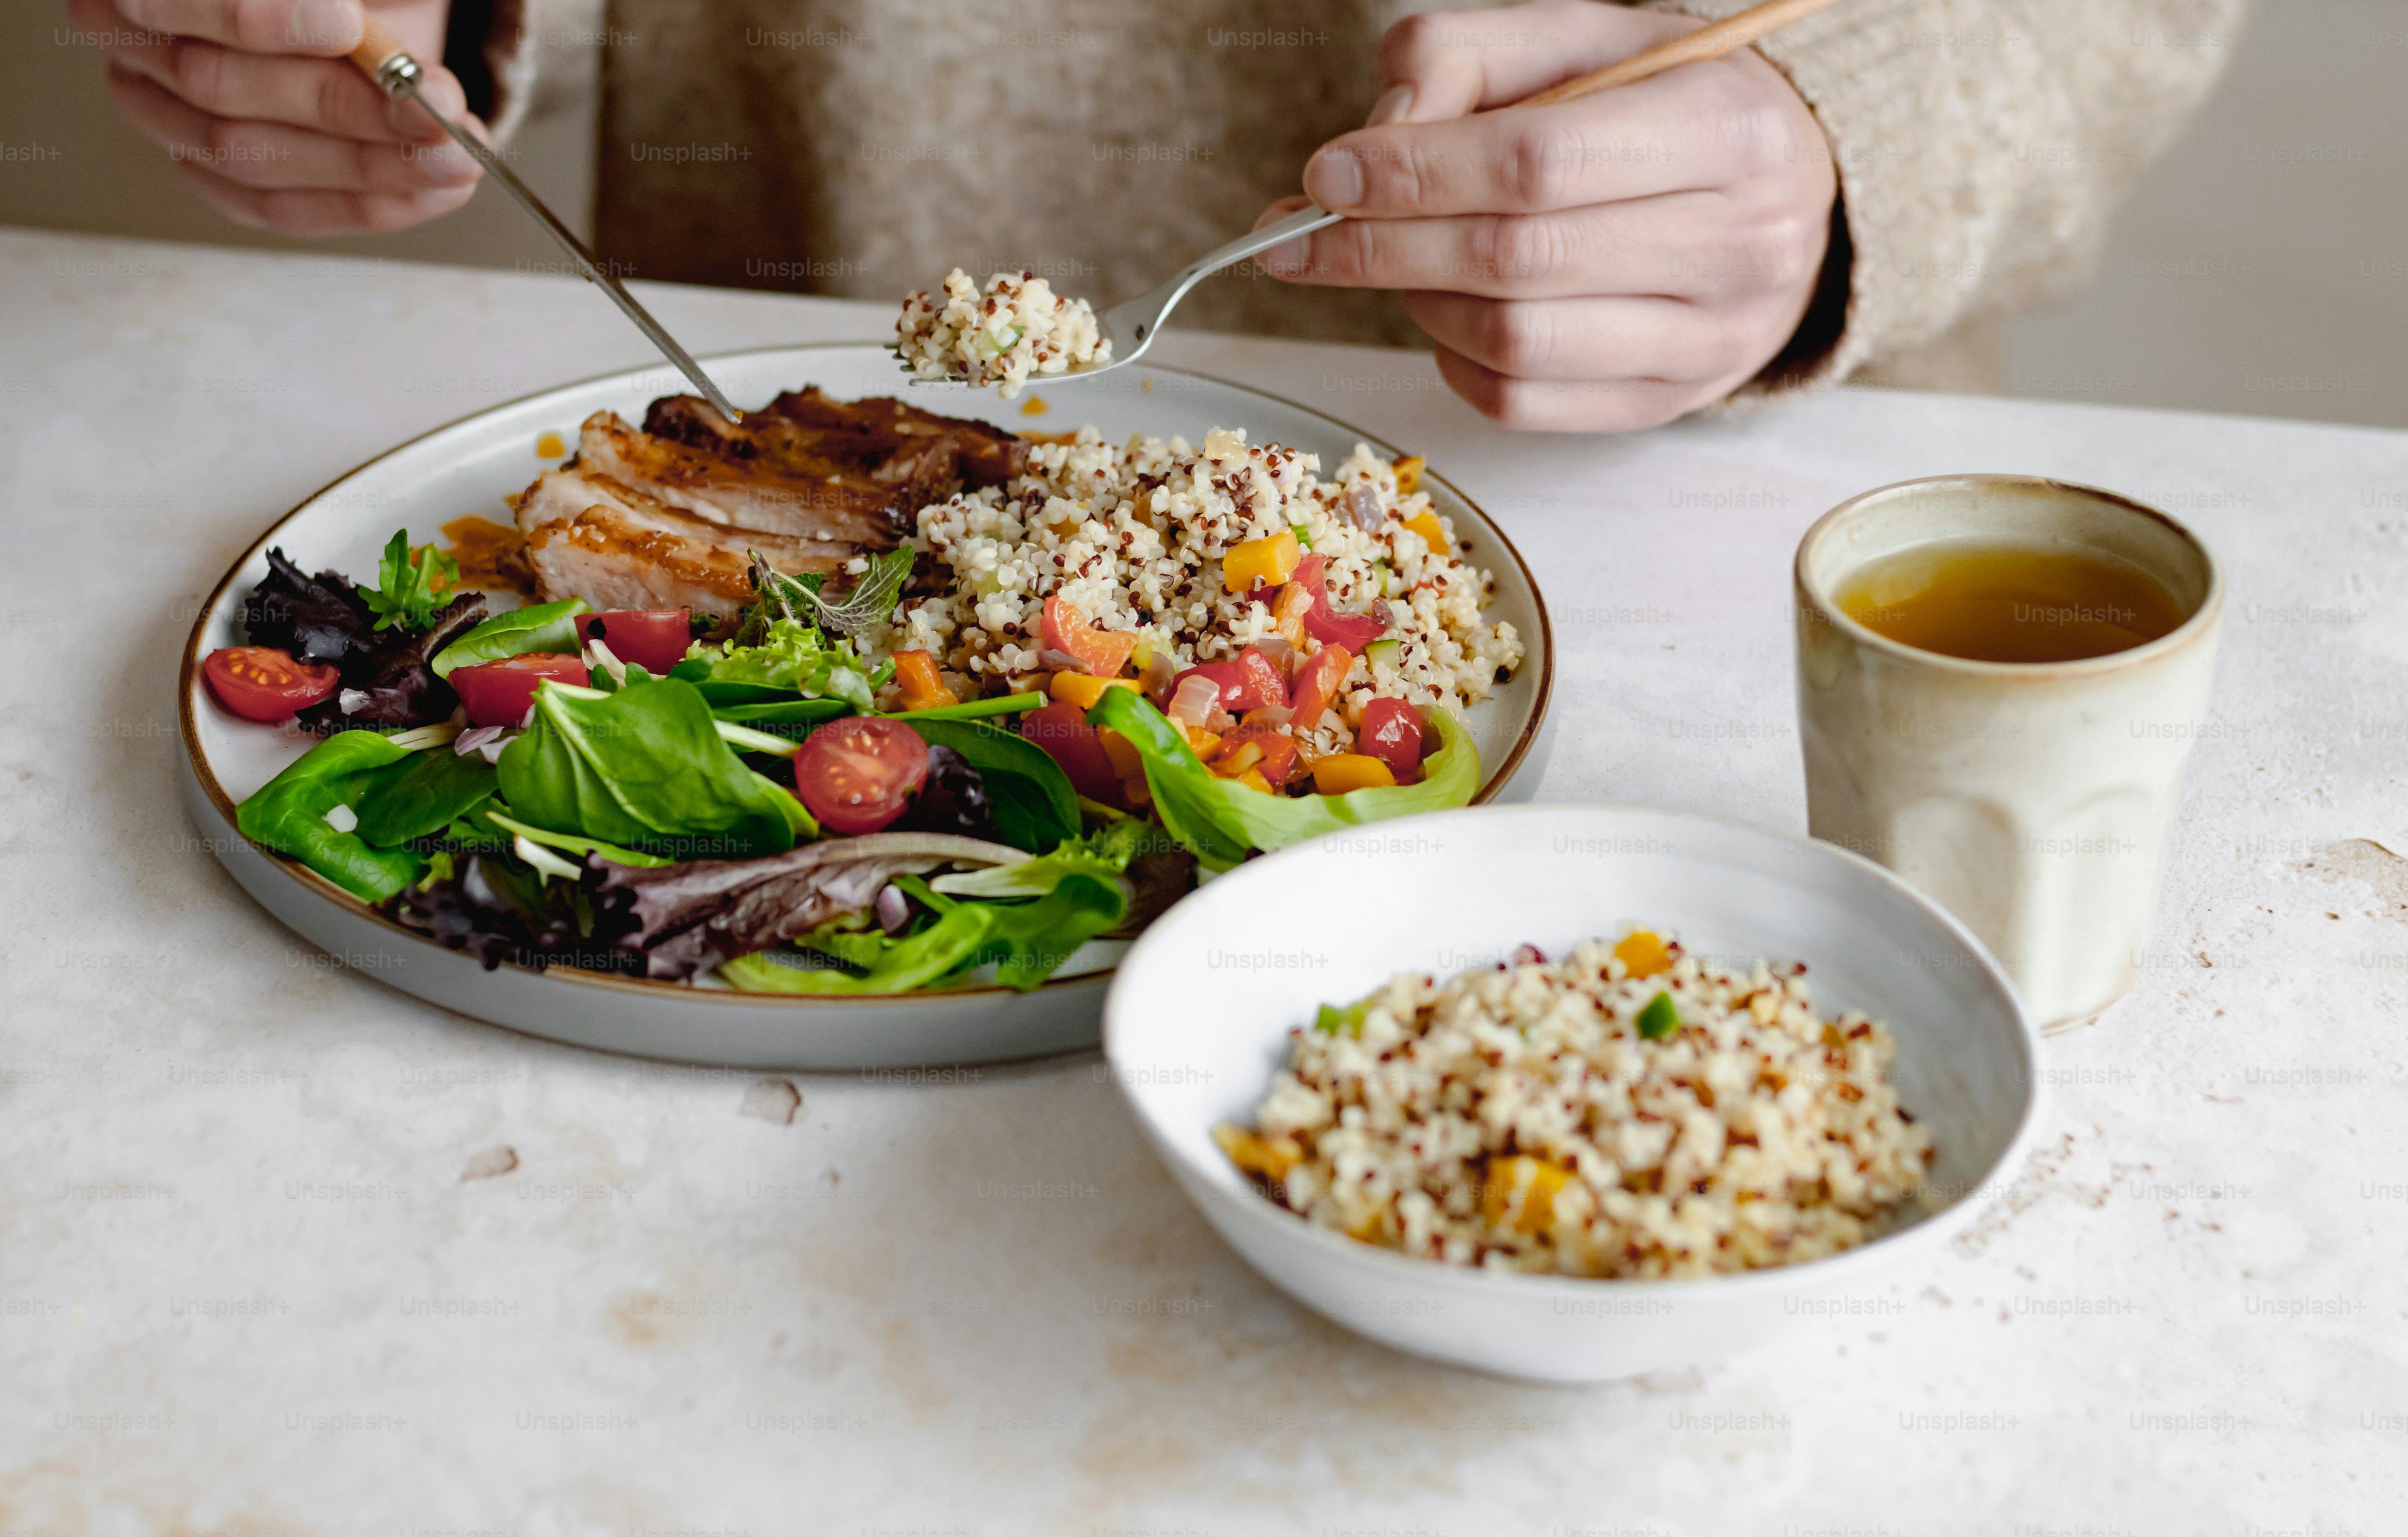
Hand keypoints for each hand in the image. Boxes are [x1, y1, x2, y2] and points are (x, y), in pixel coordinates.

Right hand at [83, 0, 482, 234]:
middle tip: (434, 112)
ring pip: (251, 159)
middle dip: (341, 105)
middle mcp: (134, 45)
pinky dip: (366, 205)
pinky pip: (281, 209)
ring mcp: (168, 121)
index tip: (347, 24)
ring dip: (367, 166)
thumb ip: (352, 7)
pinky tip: (432, 191)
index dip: (262, 17)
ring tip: (454, 158)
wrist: (355, 10)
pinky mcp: (218, 180)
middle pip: (218, 86)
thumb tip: (371, 44)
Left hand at [1255, 1, 1837, 430]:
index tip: (1327, 173)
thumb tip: (1367, 146)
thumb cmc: (1658, 104)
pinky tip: (1446, 309)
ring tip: (1394, 258)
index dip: (1416, 172)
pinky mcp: (1665, 402)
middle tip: (1300, 235)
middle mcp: (1739, 242)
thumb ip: (1464, 57)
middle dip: (1386, 247)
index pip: (1538, 163)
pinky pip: (1521, 402)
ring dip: (1420, 301)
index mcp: (1727, 126)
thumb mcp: (1577, 40)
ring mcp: (1709, 339)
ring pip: (1514, 341)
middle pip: (1517, 260)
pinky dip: (1453, 358)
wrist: (1781, 191)